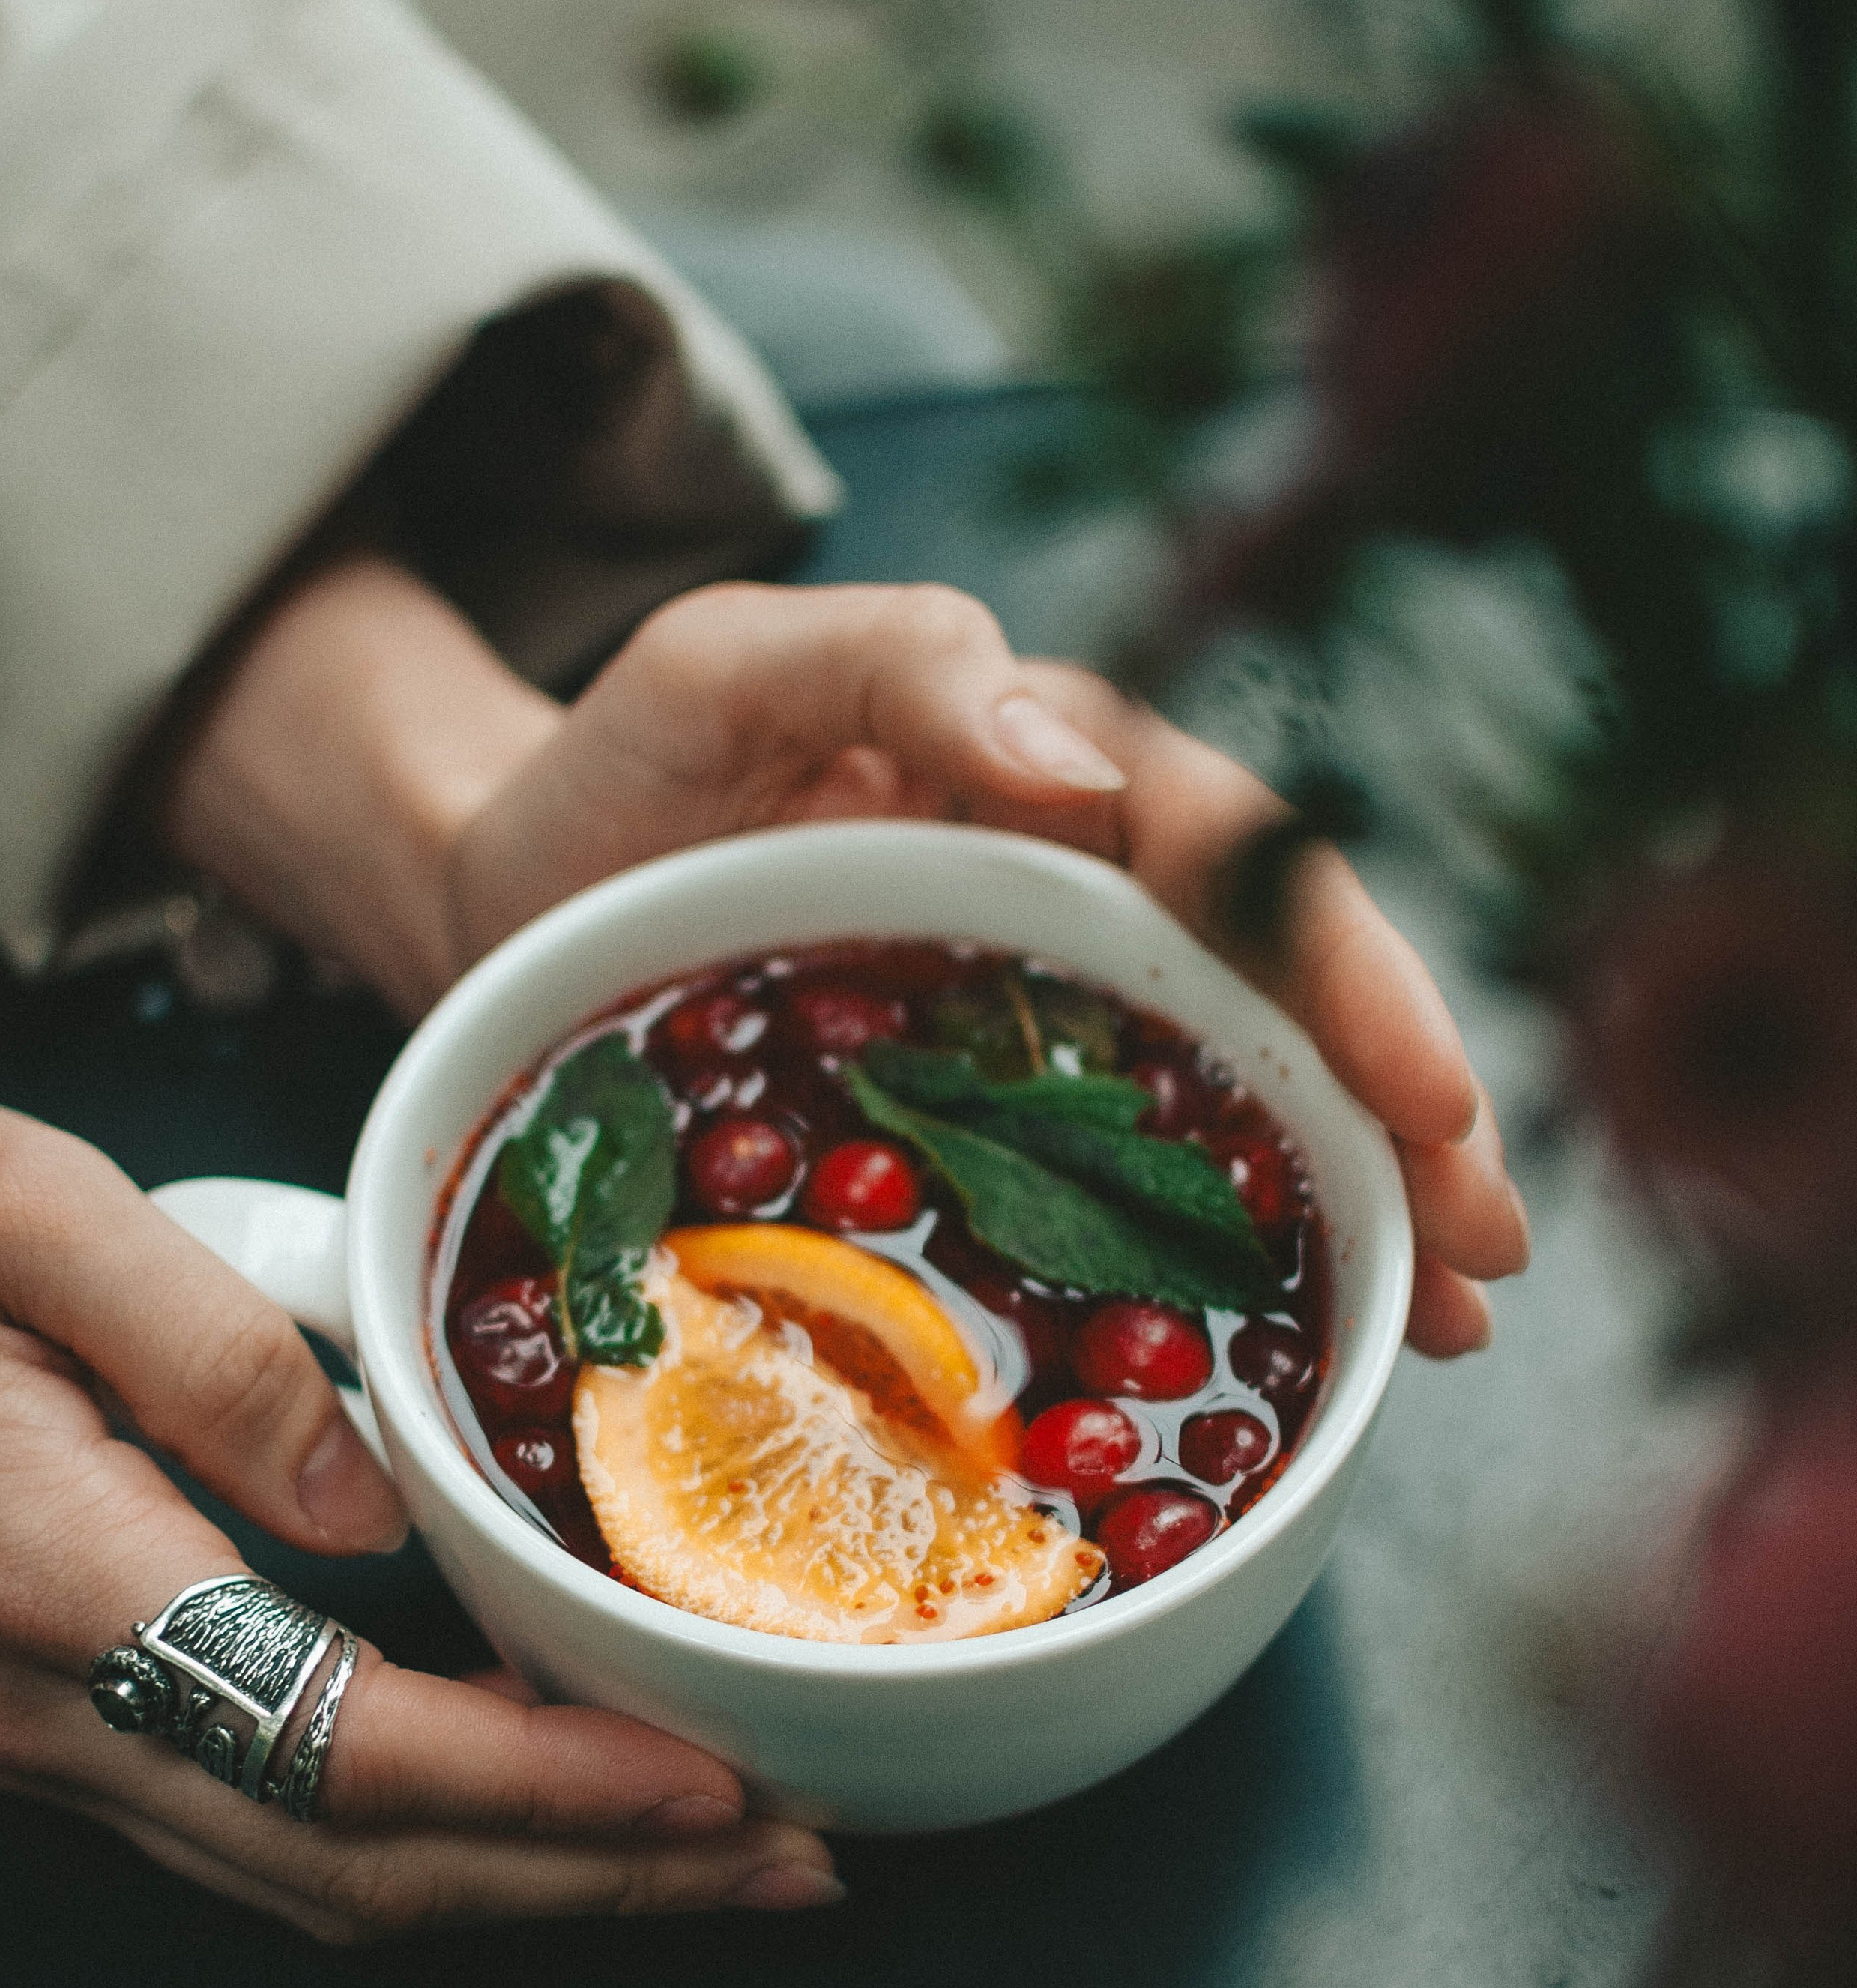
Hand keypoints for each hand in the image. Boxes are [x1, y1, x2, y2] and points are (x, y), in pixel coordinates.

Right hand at [0, 1101, 840, 1934]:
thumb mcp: (20, 1215)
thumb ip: (201, 1346)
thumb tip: (367, 1500)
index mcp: (56, 1575)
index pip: (343, 1746)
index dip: (544, 1793)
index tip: (708, 1787)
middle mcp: (52, 1704)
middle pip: (356, 1862)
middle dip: (590, 1881)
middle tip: (783, 1859)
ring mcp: (50, 1735)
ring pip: (314, 1873)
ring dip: (529, 1881)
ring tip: (705, 1849)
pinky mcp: (67, 1716)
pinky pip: (270, 1823)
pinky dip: (434, 1835)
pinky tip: (536, 1790)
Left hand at [168, 559, 1525, 1355]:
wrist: (503, 898)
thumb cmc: (613, 774)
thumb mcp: (723, 666)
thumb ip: (893, 660)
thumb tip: (1079, 768)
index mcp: (1042, 768)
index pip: (1238, 856)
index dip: (1342, 970)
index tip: (1419, 1091)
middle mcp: (1075, 887)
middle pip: (1282, 987)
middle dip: (1404, 1105)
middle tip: (1484, 1240)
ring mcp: (1038, 1008)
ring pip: (1243, 1085)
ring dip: (1363, 1191)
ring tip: (1454, 1315)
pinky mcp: (987, 1113)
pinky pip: (1135, 1171)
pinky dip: (1235, 1244)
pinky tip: (1323, 1327)